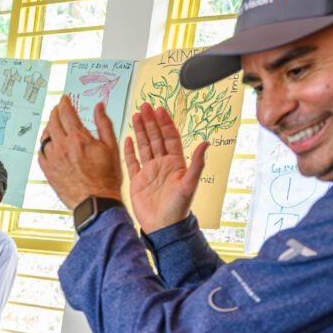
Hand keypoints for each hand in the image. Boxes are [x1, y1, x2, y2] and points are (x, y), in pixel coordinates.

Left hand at [36, 95, 124, 210]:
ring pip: (45, 136)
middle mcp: (62, 147)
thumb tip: (99, 106)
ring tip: (53, 124)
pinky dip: (44, 144)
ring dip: (49, 127)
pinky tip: (48, 143)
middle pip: (53, 121)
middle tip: (58, 108)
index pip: (66, 113)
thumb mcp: (111, 147)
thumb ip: (103, 123)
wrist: (96, 202)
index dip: (65, 103)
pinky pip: (40, 152)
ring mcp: (53, 159)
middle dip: (56, 111)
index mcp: (78, 139)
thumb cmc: (106, 177)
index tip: (65, 99)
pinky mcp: (48, 171)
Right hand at [123, 102, 206, 234]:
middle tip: (145, 106)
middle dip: (150, 121)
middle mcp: (162, 164)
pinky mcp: (138, 180)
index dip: (165, 123)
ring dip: (140, 131)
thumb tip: (206, 143)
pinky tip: (127, 138)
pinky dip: (130, 150)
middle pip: (156, 137)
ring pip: (144, 146)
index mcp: (175, 163)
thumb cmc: (178, 208)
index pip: (170, 137)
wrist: (162, 226)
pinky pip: (132, 162)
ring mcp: (149, 171)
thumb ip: (196, 163)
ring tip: (135, 115)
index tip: (160, 109)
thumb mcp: (189, 184)